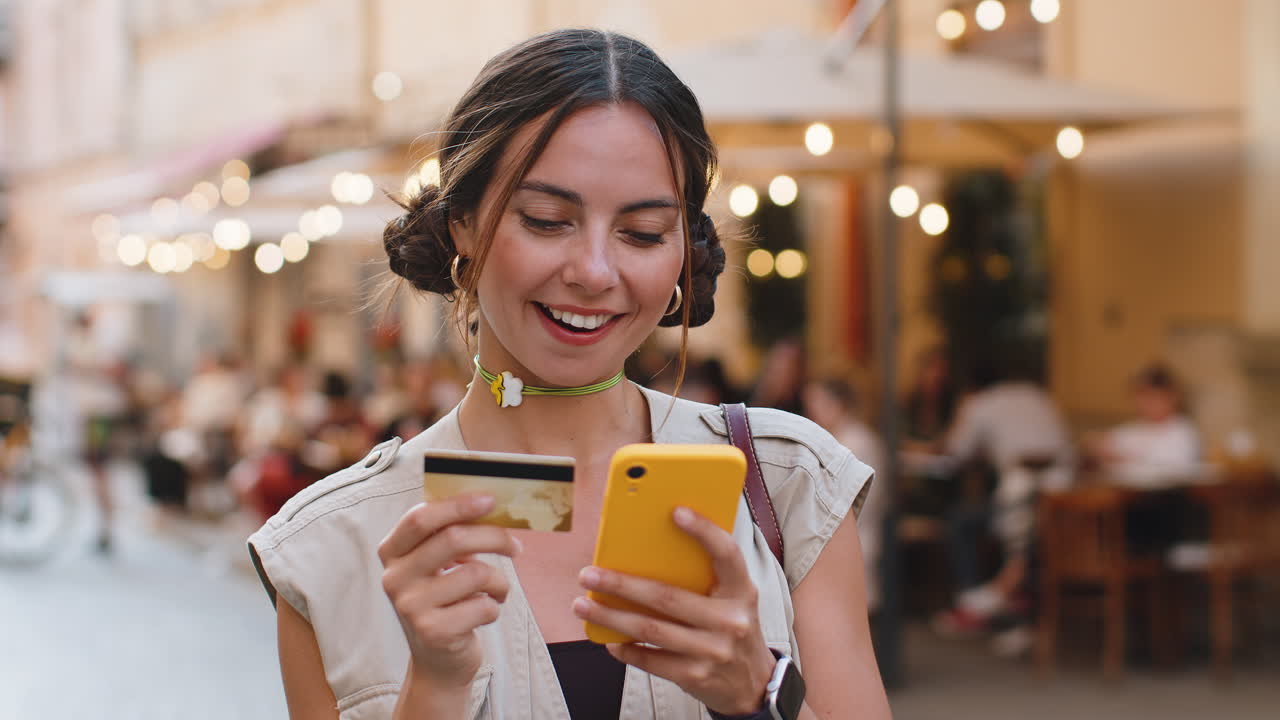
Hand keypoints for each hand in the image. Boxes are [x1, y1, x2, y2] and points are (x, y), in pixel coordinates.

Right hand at [378, 494, 520, 689]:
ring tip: (497, 591)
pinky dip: (495, 607)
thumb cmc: (445, 600)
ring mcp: (411, 607)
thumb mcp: (436, 565)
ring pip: (476, 573)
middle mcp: (394, 578)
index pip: (421, 518)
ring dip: (499, 581)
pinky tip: (484, 613)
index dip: (457, 505)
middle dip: (494, 537)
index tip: (490, 499)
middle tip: (516, 545)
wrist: (438, 661)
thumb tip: (489, 505)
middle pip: (453, 539)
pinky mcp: (433, 632)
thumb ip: (449, 535)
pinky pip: (484, 605)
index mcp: (392, 552)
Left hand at [572, 507, 775, 715]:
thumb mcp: (733, 599)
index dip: (704, 531)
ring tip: (583, 605)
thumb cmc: (733, 628)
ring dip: (611, 617)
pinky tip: (610, 639)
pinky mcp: (695, 676)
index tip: (676, 512)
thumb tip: (650, 553)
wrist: (753, 683)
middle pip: (666, 596)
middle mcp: (729, 620)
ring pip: (650, 629)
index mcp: (741, 591)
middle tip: (589, 575)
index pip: (727, 553)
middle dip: (621, 585)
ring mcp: (712, 650)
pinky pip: (650, 660)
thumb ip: (706, 577)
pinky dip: (626, 649)